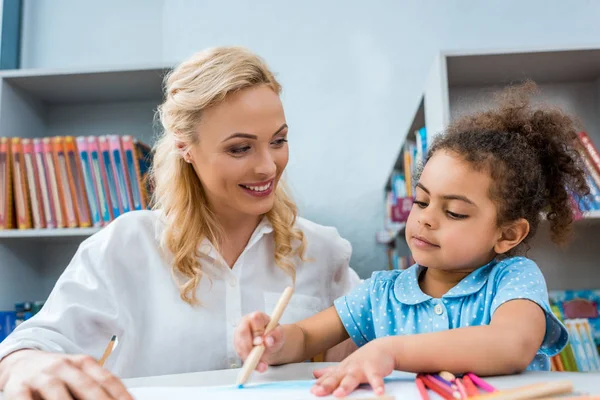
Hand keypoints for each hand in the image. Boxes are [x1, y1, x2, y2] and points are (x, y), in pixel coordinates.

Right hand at [0, 349, 132, 399]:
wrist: (20, 361)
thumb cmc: (56, 375)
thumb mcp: (78, 376)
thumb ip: (95, 388)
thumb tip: (122, 399)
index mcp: (83, 363)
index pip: (107, 380)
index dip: (121, 395)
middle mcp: (64, 366)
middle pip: (87, 387)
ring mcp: (41, 376)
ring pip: (58, 394)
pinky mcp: (18, 386)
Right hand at [233, 312, 283, 371]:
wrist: (271, 344)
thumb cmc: (274, 336)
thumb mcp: (279, 335)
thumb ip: (276, 336)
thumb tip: (269, 340)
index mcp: (257, 317)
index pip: (254, 319)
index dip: (257, 331)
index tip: (261, 342)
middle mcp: (245, 323)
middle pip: (242, 333)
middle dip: (250, 348)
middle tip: (260, 358)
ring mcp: (239, 335)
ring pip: (240, 346)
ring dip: (251, 358)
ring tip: (263, 365)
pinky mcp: (237, 345)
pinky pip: (240, 354)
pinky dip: (250, 362)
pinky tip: (258, 366)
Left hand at [311, 339, 395, 396]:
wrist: (381, 348)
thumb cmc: (361, 360)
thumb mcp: (344, 365)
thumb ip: (330, 371)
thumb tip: (314, 373)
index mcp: (341, 370)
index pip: (328, 379)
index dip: (319, 385)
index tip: (312, 391)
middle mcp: (349, 369)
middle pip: (336, 378)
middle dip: (326, 385)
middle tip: (317, 392)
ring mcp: (361, 368)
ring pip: (352, 379)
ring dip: (345, 386)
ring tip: (339, 395)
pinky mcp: (375, 369)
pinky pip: (376, 378)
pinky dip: (378, 385)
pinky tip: (379, 393)